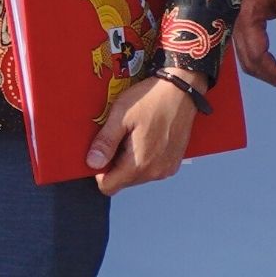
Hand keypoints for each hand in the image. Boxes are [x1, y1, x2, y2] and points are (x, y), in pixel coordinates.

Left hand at [89, 70, 198, 192]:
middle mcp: (155, 172)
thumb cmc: (152, 99)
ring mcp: (166, 169)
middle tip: (120, 138)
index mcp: (139, 164)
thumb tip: (92, 163)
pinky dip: (144, 159)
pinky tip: (147, 138)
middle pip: (122, 181)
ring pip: (136, 176)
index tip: (101, 153)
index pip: (108, 186)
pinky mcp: (174, 163)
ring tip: (134, 136)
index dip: (99, 172)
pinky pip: (151, 169)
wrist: (183, 89)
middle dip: (115, 165)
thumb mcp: (121, 116)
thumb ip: (105, 143)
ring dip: (130, 162)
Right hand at [231, 0, 275, 88]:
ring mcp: (236, 26)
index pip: (259, 58)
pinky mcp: (240, 24)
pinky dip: (260, 62)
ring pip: (246, 60)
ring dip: (265, 72)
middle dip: (271, 77)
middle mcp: (237, 27)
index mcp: (248, 21)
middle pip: (250, 64)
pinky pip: (245, 51)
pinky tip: (274, 64)